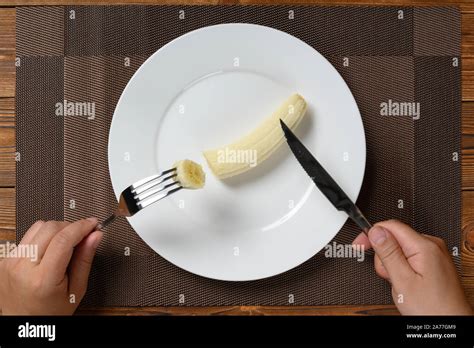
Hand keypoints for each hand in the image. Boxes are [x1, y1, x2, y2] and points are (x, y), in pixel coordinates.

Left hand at [0, 218, 101, 314]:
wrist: (24, 322)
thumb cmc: (50, 311)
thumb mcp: (76, 290)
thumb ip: (85, 260)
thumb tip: (95, 237)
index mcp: (43, 279)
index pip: (63, 240)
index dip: (81, 227)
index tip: (93, 224)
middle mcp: (23, 268)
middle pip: (50, 228)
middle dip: (71, 227)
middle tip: (83, 234)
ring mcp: (11, 262)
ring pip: (38, 227)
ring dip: (57, 230)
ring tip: (66, 243)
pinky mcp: (6, 259)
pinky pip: (28, 236)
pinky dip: (43, 237)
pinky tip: (50, 249)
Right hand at [353, 220, 471, 314]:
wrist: (451, 324)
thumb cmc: (432, 308)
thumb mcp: (402, 280)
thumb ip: (388, 253)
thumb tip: (376, 231)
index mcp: (424, 246)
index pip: (390, 226)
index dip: (371, 234)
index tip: (359, 245)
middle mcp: (432, 246)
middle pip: (394, 238)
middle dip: (384, 256)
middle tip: (388, 274)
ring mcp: (434, 254)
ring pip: (400, 249)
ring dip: (392, 264)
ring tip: (399, 282)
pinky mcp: (433, 263)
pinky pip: (410, 257)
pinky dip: (402, 268)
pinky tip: (405, 282)